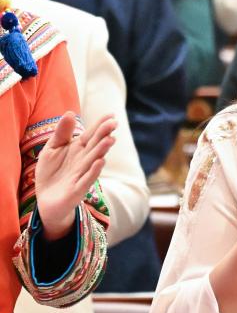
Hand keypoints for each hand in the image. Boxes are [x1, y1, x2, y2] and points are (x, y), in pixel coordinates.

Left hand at [35, 113, 116, 240]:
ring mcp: (82, 174)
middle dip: (104, 135)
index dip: (100, 125)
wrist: (47, 200)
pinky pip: (87, 179)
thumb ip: (62, 133)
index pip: (92, 134)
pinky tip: (100, 162)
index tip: (111, 114)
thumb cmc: (51, 172)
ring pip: (94, 160)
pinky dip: (94, 171)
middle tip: (114, 123)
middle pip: (95, 145)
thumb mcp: (52, 148)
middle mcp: (83, 160)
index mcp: (78, 149)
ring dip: (102, 151)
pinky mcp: (78, 190)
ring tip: (110, 139)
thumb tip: (71, 112)